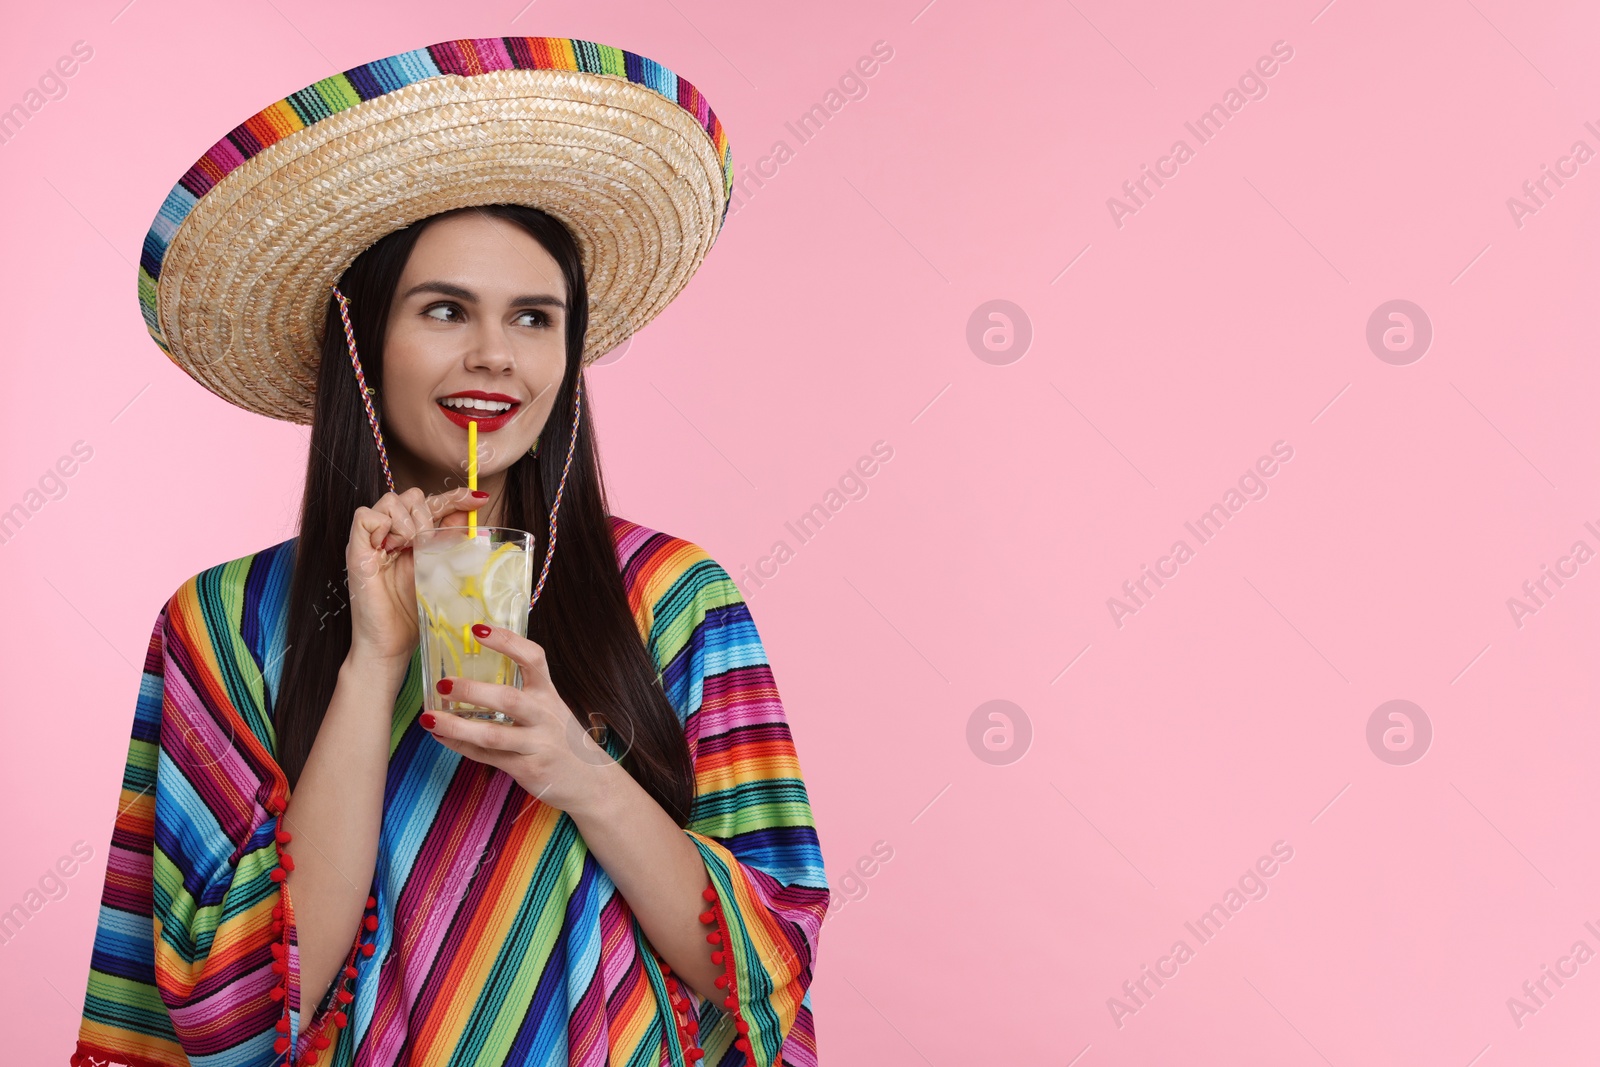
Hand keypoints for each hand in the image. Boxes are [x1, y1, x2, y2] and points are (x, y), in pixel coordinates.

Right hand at [346, 485, 490, 668]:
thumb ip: (450, 541)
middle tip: (429, 544)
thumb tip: (469, 513)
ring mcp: (372, 541)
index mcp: (411, 537)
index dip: (455, 497)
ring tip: (410, 549)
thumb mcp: (440, 571)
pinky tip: (391, 548)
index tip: (479, 499)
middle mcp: (390, 534)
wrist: (391, 644)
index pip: (432, 503)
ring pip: (390, 500)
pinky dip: (382, 525)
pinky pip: (365, 516)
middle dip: (428, 515)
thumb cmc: (413, 612)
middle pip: (410, 495)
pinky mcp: (356, 551)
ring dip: (408, 521)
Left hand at [418, 623, 621, 816]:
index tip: (477, 630)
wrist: (590, 781)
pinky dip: (460, 746)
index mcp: (549, 693)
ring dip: (457, 726)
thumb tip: (472, 677)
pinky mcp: (526, 769)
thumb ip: (522, 693)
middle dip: (472, 691)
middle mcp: (544, 716)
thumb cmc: (560, 738)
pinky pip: (487, 756)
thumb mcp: (549, 708)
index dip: (506, 641)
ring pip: (493, 734)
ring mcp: (537, 744)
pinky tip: (440, 736)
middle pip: (508, 699)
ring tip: (429, 718)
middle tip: (443, 683)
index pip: (533, 658)